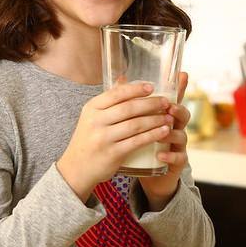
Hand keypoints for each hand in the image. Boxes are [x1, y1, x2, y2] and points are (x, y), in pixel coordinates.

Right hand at [57, 81, 173, 201]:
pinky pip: (137, 141)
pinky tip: (163, 131)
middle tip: (166, 102)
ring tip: (168, 117)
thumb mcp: (92, 117)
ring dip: (155, 120)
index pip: (116, 93)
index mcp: (92, 108)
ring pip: (135, 125)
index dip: (135, 89)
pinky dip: (152, 135)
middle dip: (151, 104)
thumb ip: (109, 100)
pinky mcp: (112, 153)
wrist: (76, 168)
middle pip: (129, 108)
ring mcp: (103, 138)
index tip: (151, 87)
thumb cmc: (88, 139)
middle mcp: (96, 121)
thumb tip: (124, 78)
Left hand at [140, 72, 190, 210]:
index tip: (182, 75)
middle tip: (169, 107)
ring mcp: (177, 146)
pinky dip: (169, 156)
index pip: (174, 99)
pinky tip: (160, 155)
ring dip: (171, 133)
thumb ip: (131, 103)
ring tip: (162, 132)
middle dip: (177, 110)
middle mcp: (175, 128)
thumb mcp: (136, 122)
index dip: (180, 87)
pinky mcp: (176, 162)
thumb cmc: (141, 143)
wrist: (147, 174)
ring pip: (181, 136)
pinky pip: (177, 158)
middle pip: (182, 115)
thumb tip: (120, 78)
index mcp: (165, 116)